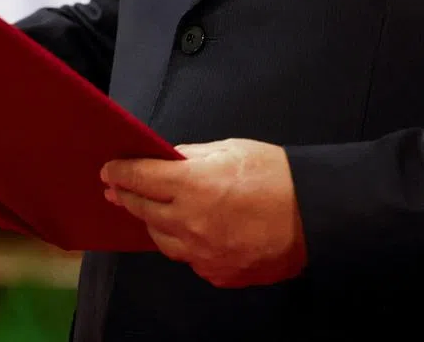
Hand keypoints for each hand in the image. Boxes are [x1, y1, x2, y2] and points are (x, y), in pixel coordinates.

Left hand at [101, 138, 305, 288]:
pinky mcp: (217, 273)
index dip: (120, 172)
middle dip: (127, 196)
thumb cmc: (275, 175)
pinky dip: (181, 242)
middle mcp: (192, 223)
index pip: (141, 178)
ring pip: (161, 239)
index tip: (109, 169)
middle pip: (144, 210)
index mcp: (193, 185)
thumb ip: (192, 156)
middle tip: (115, 188)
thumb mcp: (230, 149)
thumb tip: (166, 159)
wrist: (315, 216)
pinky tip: (182, 230)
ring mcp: (203, 254)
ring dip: (151, 221)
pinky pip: (188, 258)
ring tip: (146, 208)